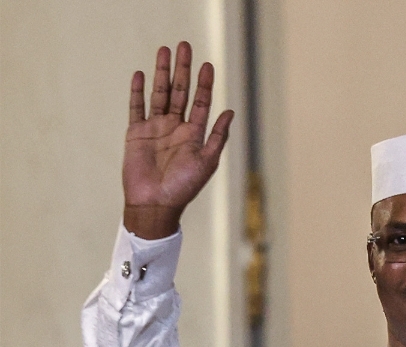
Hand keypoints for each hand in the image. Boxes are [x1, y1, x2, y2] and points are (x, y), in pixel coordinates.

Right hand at [123, 42, 233, 239]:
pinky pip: (137, 107)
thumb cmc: (184, 187)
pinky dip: (138, 91)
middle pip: (180, 92)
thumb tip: (230, 111)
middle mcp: (176, 127)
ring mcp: (156, 128)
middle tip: (184, 46)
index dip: (205, 84)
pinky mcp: (136, 133)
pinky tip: (142, 74)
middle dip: (182, 70)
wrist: (155, 203)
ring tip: (164, 51)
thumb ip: (217, 136)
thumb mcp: (207, 161)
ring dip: (162, 73)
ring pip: (159, 94)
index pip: (202, 102)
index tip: (207, 65)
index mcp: (195, 134)